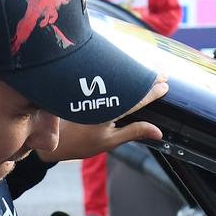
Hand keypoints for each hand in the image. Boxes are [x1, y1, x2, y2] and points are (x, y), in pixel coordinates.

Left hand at [36, 74, 168, 162]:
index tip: (165, 86)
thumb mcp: (109, 142)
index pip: (136, 98)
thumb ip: (134, 132)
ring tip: (148, 72)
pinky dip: (118, 73)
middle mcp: (102, 96)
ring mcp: (92, 89)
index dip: (152, 92)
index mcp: (110, 110)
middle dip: (146, 78)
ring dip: (133, 73)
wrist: (50, 137)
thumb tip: (158, 132)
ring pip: (117, 76)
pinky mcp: (83, 85)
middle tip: (162, 75)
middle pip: (129, 82)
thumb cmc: (79, 143)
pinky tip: (126, 72)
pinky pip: (106, 76)